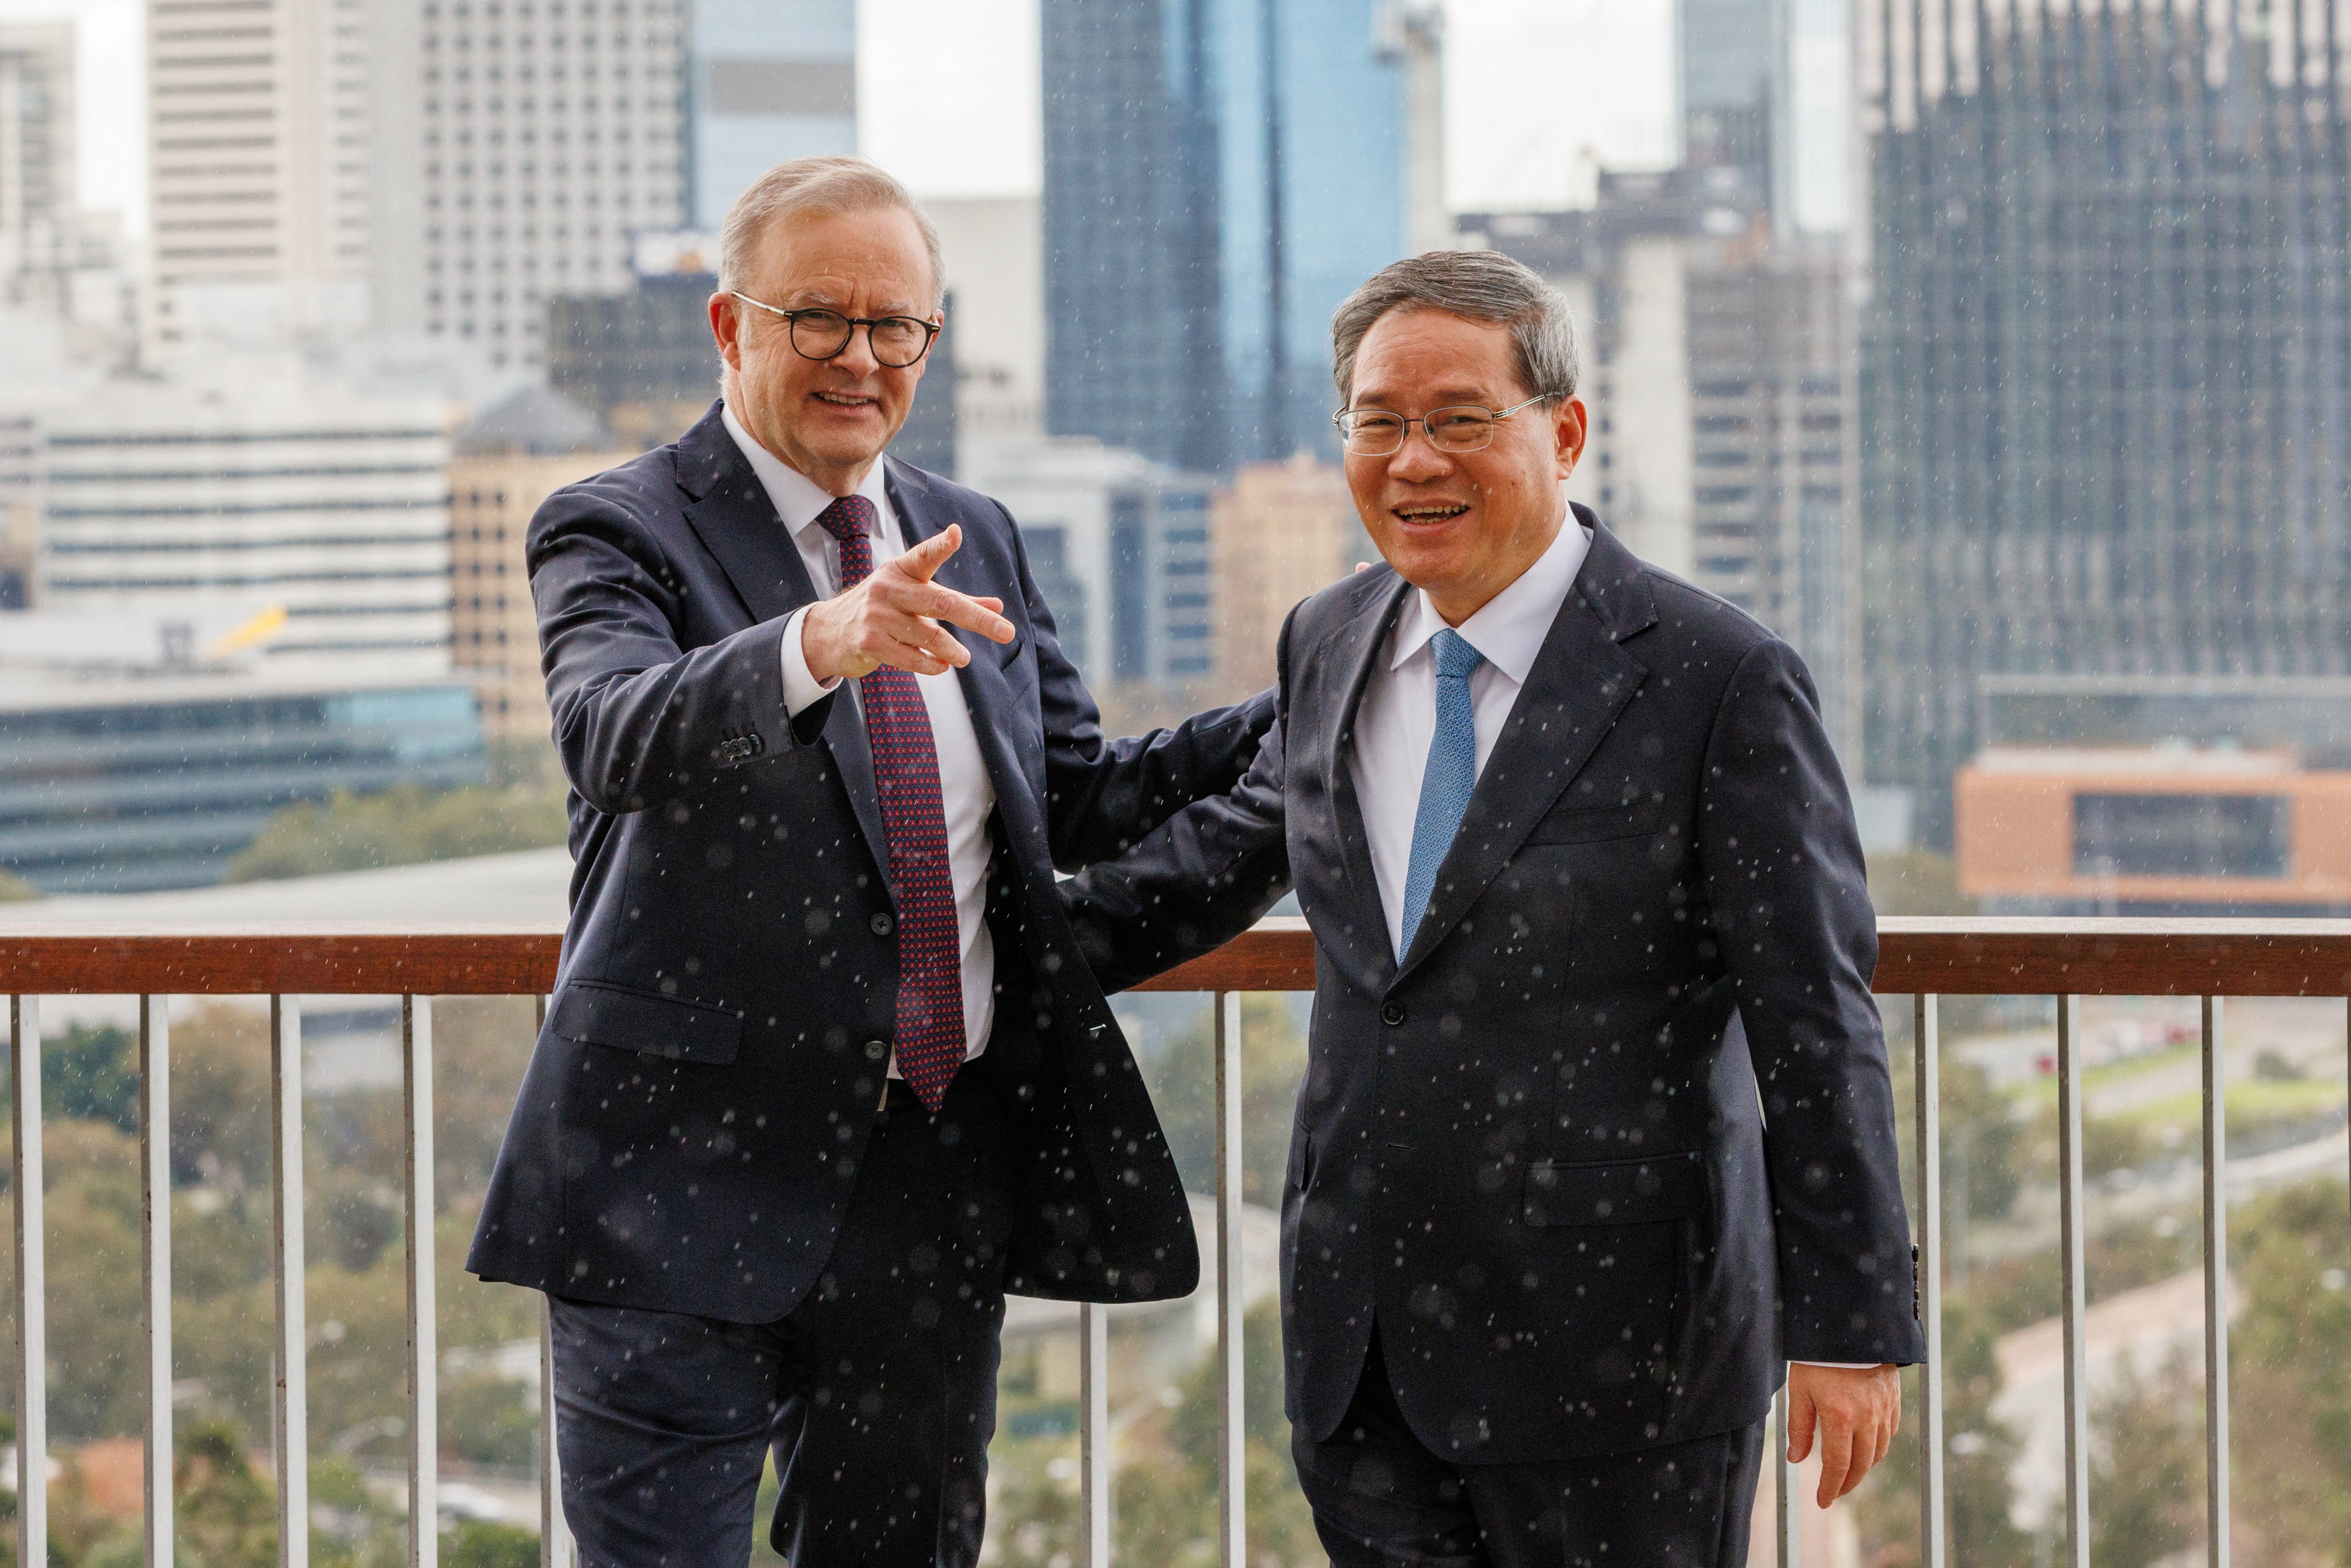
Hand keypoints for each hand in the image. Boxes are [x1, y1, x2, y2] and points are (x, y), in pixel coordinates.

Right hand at [800, 523, 1014, 681]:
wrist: (829, 632)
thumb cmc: (883, 609)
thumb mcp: (914, 595)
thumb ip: (955, 600)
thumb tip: (998, 605)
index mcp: (901, 570)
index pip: (924, 555)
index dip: (941, 545)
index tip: (956, 534)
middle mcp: (889, 589)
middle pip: (941, 603)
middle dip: (978, 619)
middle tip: (1007, 632)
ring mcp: (877, 616)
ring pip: (928, 635)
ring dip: (952, 649)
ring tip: (966, 658)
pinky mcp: (870, 643)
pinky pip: (909, 658)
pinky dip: (931, 665)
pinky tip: (942, 666)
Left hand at [1786, 1363, 1899, 1507]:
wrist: (1849, 1326)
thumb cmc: (1818, 1356)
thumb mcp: (1800, 1389)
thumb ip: (1799, 1427)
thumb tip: (1797, 1459)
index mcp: (1840, 1416)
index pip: (1837, 1465)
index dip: (1830, 1488)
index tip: (1823, 1501)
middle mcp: (1866, 1417)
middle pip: (1862, 1464)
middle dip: (1848, 1483)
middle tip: (1835, 1491)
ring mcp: (1883, 1409)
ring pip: (1878, 1451)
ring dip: (1863, 1466)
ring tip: (1848, 1471)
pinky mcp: (1893, 1399)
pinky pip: (1889, 1432)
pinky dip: (1877, 1445)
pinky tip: (1865, 1444)